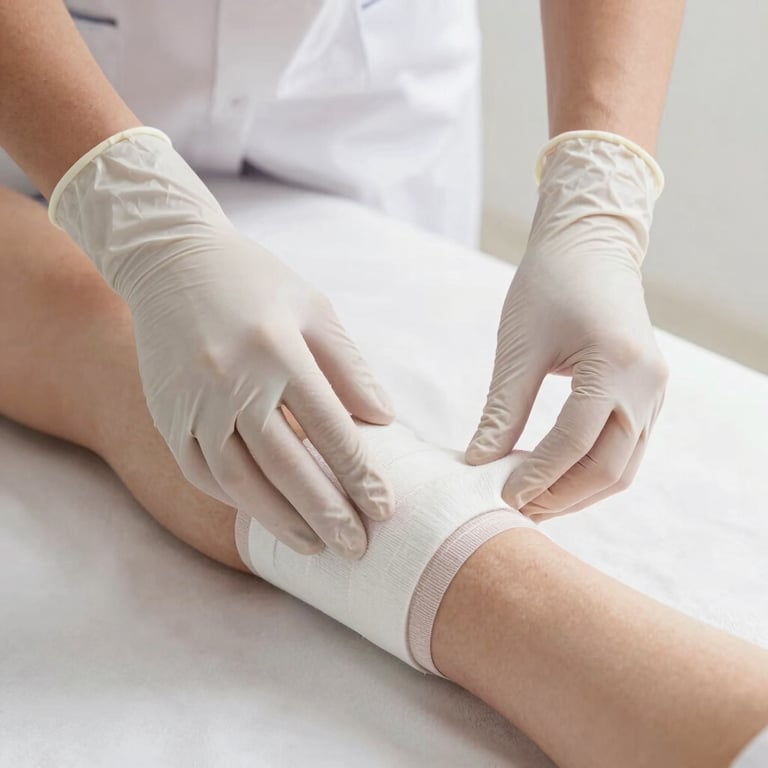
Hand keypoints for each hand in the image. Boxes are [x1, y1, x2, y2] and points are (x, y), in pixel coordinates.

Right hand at [51, 129, 394, 557]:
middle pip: (286, 465)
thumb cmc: (255, 282)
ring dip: (278, 519)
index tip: (383, 508)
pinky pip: (199, 469)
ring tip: (313, 547)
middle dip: (326, 513)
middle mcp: (232, 380)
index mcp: (277, 349)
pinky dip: (232, 497)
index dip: (359, 474)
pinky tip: (261, 513)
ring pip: (239, 478)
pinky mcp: (166, 412)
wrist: (171, 261)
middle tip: (356, 548)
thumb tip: (383, 421)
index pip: (330, 428)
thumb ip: (349, 366)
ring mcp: (193, 400)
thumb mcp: (314, 309)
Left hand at [466, 134, 667, 519]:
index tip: (500, 499)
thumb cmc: (549, 285)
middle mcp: (646, 385)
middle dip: (560, 497)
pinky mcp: (647, 395)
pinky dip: (592, 471)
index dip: (536, 477)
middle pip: (608, 468)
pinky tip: (555, 477)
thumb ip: (503, 410)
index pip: (574, 443)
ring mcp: (654, 392)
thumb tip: (478, 465)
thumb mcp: (519, 346)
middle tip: (516, 513)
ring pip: (622, 467)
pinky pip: (626, 449)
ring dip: (578, 492)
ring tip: (533, 503)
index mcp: (616, 365)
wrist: (590, 246)